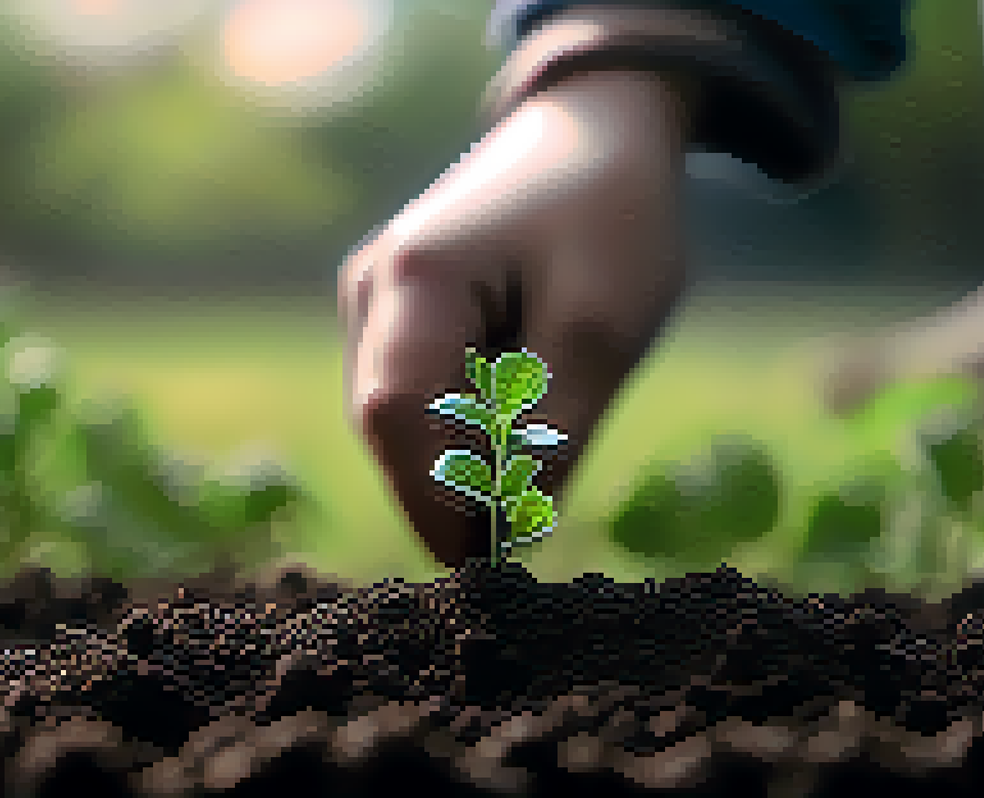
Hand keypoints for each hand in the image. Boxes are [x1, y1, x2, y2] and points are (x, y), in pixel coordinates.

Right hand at [338, 69, 693, 566]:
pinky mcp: (398, 311)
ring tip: (533, 467)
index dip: (435, 501)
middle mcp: (373, 288)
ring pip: (401, 421)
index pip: (398, 419)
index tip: (492, 562)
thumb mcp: (601, 331)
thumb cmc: (609, 218)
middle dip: (449, 492)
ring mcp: (377, 298)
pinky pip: (418, 397)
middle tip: (522, 534)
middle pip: (389, 428)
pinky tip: (518, 424)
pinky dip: (462, 430)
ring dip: (459, 461)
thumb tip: (511, 532)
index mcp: (415, 277)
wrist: (599, 132)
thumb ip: (552, 434)